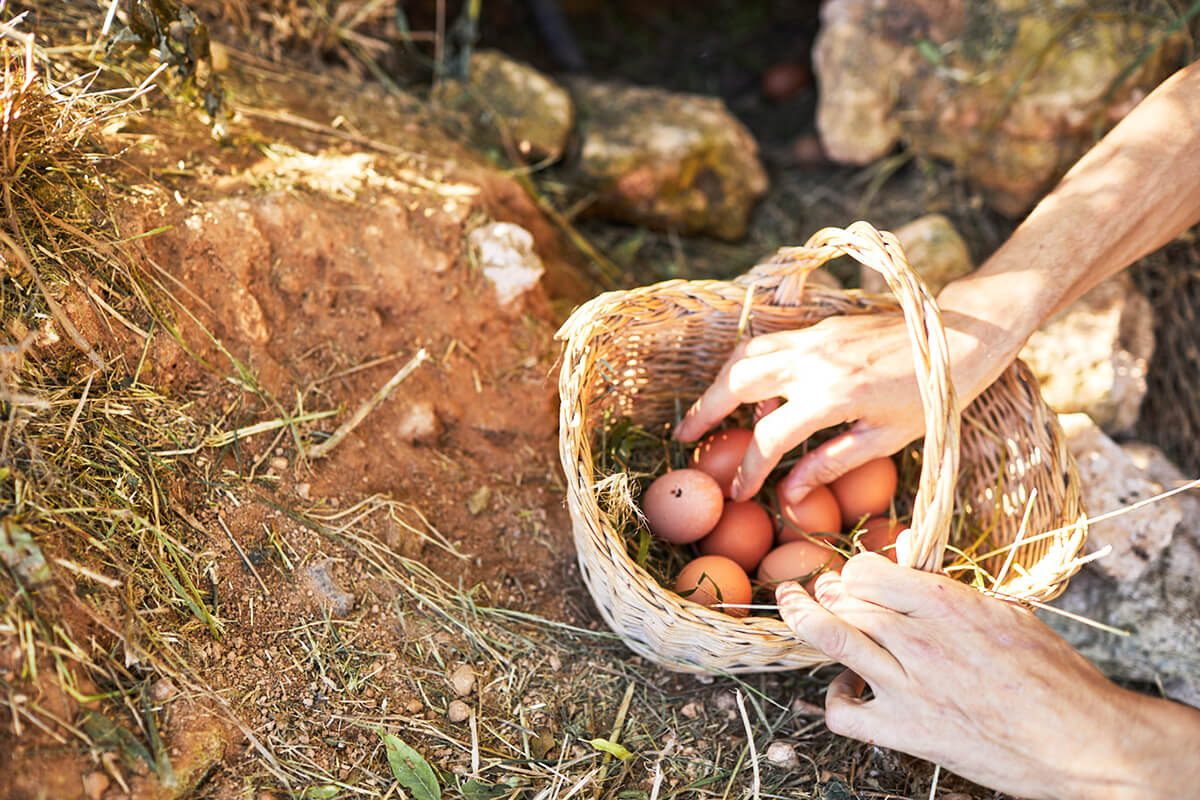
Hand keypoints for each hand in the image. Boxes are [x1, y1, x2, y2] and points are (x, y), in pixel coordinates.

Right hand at [674, 313, 925, 503]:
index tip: (739, 491)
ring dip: (720, 383)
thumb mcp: (885, 440)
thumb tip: (790, 497)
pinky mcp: (820, 327)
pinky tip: (757, 392)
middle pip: (737, 382)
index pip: (769, 435)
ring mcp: (814, 339)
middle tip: (685, 438)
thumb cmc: (933, 397)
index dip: (749, 468)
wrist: (961, 336)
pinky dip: (750, 366)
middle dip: (705, 410)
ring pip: (745, 354)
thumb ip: (831, 465)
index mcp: (832, 397)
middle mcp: (813, 361)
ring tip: (708, 411)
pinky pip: (769, 344)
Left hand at [776, 551, 1199, 799]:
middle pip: (845, 600)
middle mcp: (920, 640)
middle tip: (821, 588)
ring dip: (804, 617)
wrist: (1086, 744)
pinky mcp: (907, 732)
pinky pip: (843, 711)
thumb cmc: (1056, 676)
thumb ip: (950, 582)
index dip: (856, 570)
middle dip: (829, 590)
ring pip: (831, 639)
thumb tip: (905, 545)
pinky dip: (835, 698)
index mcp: (948, 604)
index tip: (858, 575)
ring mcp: (908, 687)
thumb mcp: (1009, 612)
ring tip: (793, 603)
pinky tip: (847, 687)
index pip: (868, 570)